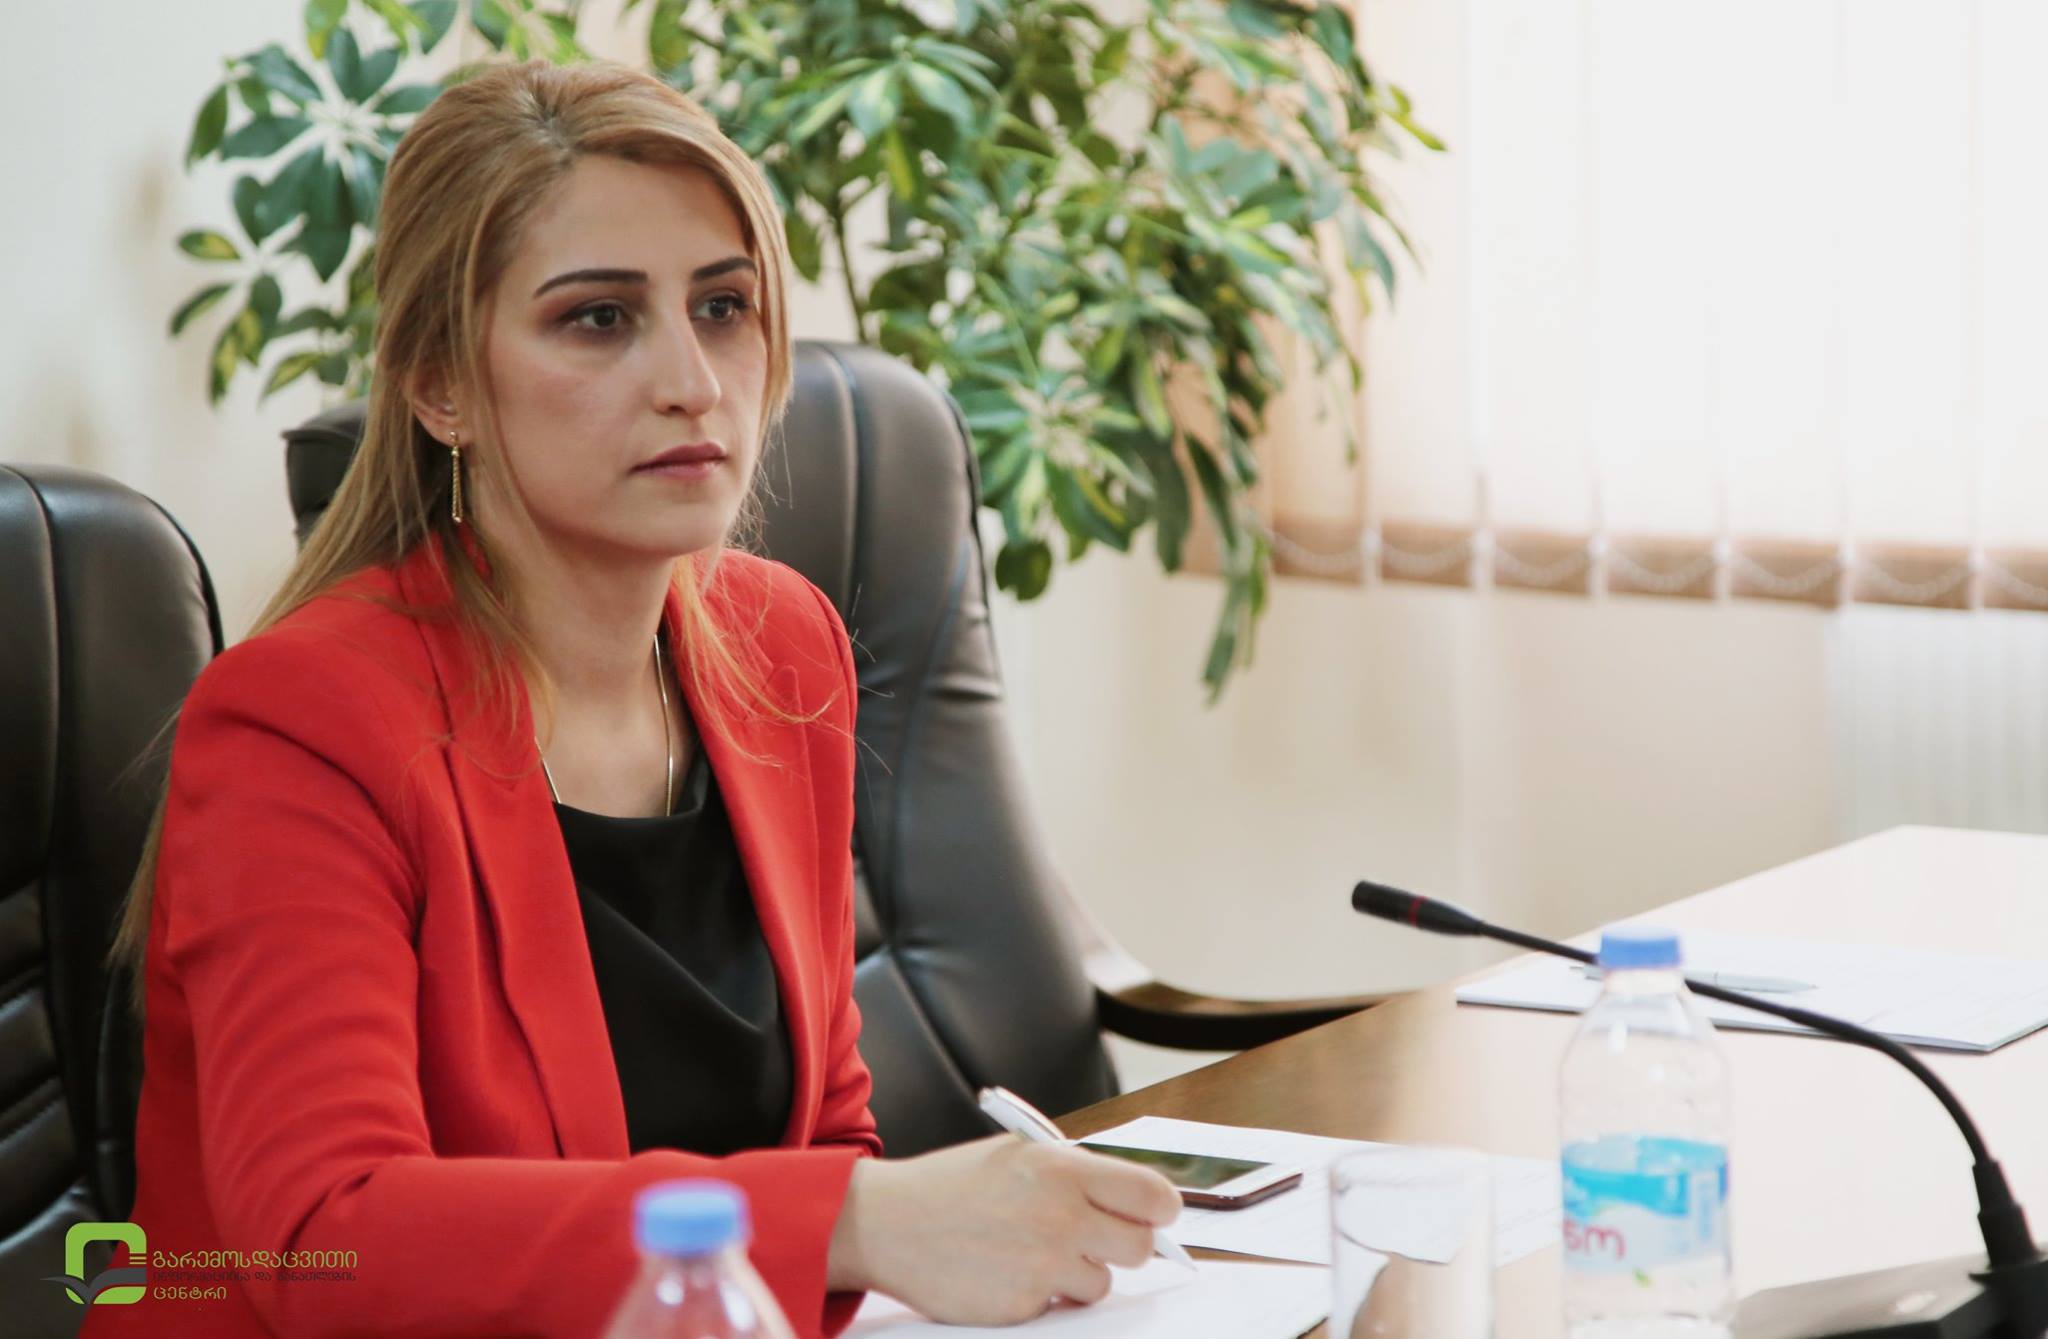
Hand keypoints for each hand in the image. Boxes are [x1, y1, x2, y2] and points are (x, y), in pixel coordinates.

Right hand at [827, 1134, 1181, 1324]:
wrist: (889, 1223)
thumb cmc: (953, 1185)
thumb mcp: (1018, 1154)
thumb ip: (1075, 1172)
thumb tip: (1131, 1197)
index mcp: (1063, 1170)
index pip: (1152, 1196)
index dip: (1161, 1208)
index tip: (1156, 1214)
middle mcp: (1061, 1218)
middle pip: (1141, 1247)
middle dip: (1125, 1244)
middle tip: (1100, 1238)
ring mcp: (1044, 1267)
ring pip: (1103, 1283)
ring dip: (1082, 1274)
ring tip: (1038, 1253)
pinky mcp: (1024, 1307)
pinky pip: (1060, 1307)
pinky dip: (1044, 1296)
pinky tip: (1009, 1272)